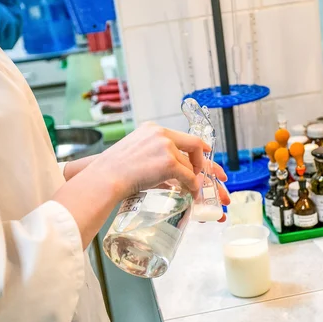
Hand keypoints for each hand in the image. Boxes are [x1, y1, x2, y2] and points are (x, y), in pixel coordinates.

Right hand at [85, 122, 227, 198]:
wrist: (104, 178)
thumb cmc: (113, 171)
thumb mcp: (134, 154)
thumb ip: (155, 157)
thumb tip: (176, 173)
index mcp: (152, 128)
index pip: (182, 135)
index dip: (198, 147)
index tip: (207, 153)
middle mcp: (161, 133)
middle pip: (194, 145)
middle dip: (206, 162)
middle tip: (218, 175)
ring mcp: (165, 146)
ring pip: (189, 165)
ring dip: (193, 180)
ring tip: (194, 190)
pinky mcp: (168, 162)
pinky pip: (188, 177)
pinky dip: (192, 186)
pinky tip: (191, 192)